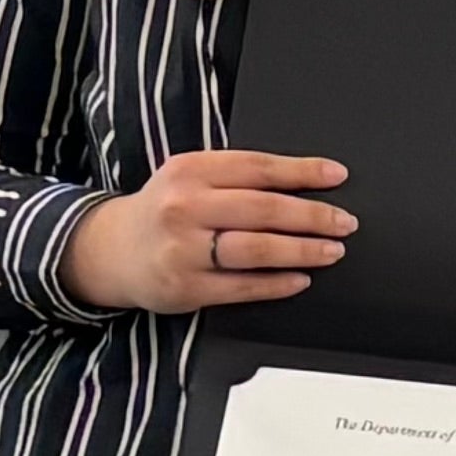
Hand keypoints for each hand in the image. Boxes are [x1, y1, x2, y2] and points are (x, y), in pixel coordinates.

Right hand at [61, 150, 355, 313]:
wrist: (111, 251)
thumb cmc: (164, 210)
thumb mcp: (190, 178)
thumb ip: (237, 176)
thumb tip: (305, 180)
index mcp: (189, 170)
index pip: (258, 168)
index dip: (303, 172)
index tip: (338, 176)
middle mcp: (184, 207)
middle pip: (263, 210)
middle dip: (313, 216)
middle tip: (345, 221)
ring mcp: (183, 250)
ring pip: (256, 249)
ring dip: (302, 251)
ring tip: (332, 250)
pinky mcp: (185, 288)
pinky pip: (242, 286)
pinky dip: (277, 284)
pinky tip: (300, 279)